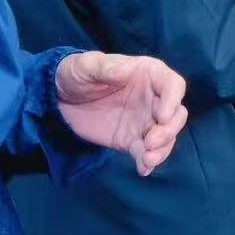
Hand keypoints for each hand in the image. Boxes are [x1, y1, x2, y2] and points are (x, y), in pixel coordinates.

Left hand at [55, 52, 188, 175]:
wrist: (57, 97)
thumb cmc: (76, 73)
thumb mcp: (87, 65)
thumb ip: (107, 66)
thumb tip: (126, 69)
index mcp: (148, 75)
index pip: (173, 85)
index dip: (173, 100)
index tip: (162, 116)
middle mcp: (152, 98)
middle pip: (176, 114)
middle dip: (170, 130)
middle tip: (151, 141)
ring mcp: (143, 120)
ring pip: (166, 136)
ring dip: (163, 149)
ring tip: (147, 159)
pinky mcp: (131, 139)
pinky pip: (146, 152)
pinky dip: (148, 162)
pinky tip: (142, 169)